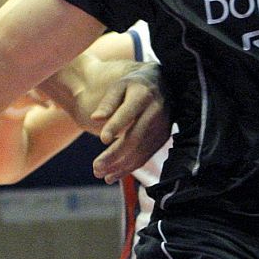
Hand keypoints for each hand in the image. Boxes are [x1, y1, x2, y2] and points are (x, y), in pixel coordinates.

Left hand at [88, 61, 169, 182]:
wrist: (163, 84)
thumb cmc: (134, 86)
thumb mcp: (120, 86)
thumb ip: (108, 102)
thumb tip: (95, 118)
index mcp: (143, 95)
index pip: (128, 113)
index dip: (116, 125)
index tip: (103, 139)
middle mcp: (156, 112)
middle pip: (135, 138)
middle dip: (115, 155)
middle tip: (96, 167)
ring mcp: (162, 127)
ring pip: (140, 152)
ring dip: (120, 166)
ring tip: (101, 174)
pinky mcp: (163, 138)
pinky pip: (146, 156)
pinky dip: (129, 167)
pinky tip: (113, 174)